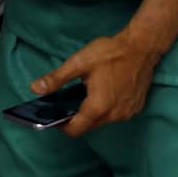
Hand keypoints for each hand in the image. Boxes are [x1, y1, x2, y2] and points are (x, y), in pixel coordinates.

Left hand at [30, 32, 163, 137]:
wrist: (142, 47)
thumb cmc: (110, 53)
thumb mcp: (79, 63)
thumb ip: (56, 78)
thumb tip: (35, 89)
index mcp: (98, 106)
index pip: (75, 130)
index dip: (61, 126)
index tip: (52, 116)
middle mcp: (115, 115)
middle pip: (89, 126)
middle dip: (75, 118)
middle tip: (65, 102)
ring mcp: (128, 113)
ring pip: (102, 121)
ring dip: (91, 113)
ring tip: (82, 95)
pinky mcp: (136, 108)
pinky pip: (115, 115)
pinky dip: (105, 109)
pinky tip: (101, 93)